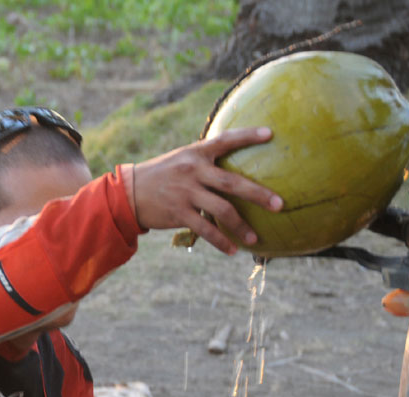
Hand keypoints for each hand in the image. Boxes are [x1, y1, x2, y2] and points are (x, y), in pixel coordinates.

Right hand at [132, 127, 282, 254]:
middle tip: (280, 204)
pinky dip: (221, 241)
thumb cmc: (161, 175)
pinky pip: (205, 229)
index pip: (225, 140)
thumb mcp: (181, 160)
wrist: (129, 192)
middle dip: (258, 194)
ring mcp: (186, 193)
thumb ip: (205, 163)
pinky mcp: (178, 213)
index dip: (248, 136)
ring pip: (222, 210)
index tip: (270, 134)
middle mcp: (192, 171)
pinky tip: (233, 250)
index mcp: (195, 154)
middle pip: (232, 182)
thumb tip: (234, 172)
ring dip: (242, 226)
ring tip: (256, 238)